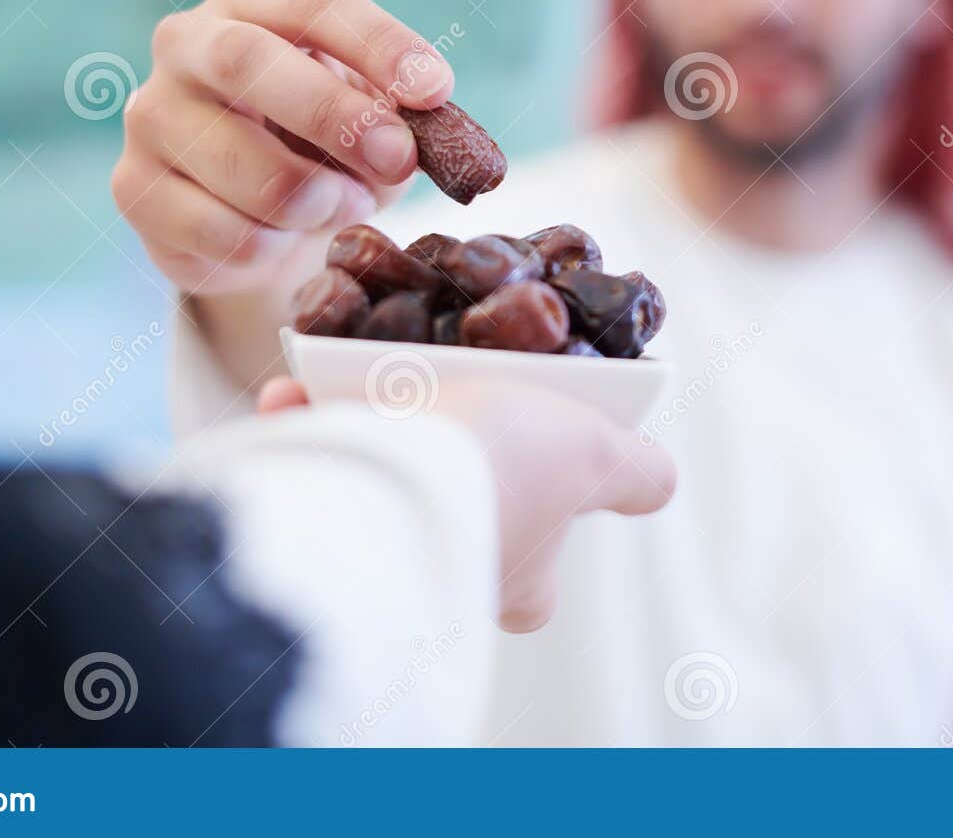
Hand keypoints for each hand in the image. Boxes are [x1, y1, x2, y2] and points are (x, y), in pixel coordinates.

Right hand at [112, 0, 455, 295]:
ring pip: (235, 161)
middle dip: (335, 116)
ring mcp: (151, 115)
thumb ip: (402, 116)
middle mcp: (185, 43)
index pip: (312, 1)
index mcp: (249, 0)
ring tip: (345, 205)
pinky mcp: (135, 189)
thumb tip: (436, 135)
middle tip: (398, 159)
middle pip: (249, 62)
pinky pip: (217, 230)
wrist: (254, 214)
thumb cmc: (321, 141)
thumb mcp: (371, 114)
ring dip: (313, 198)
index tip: (434, 90)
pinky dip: (273, 245)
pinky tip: (285, 238)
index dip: (378, 43)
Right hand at [258, 377, 675, 632]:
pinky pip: (312, 463)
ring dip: (365, 415)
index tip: (528, 433)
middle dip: (441, 434)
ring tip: (360, 370)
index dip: (544, 491)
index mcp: (520, 581)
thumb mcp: (599, 458)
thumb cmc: (503, 463)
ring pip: (377, 471)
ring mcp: (379, 552)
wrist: (388, 470)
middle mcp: (451, 579)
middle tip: (439, 380)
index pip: (543, 550)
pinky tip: (296, 389)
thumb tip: (657, 480)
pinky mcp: (311, 524)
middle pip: (456, 497)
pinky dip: (302, 420)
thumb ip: (638, 476)